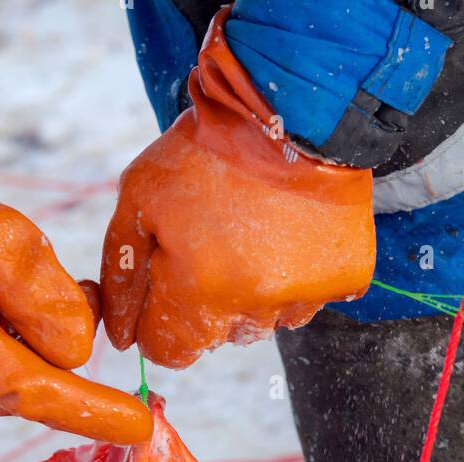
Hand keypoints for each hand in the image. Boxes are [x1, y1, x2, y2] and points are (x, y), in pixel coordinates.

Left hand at [101, 9, 374, 369]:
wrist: (292, 108)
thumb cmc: (206, 151)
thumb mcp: (139, 197)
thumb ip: (122, 272)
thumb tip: (121, 336)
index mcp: (197, 297)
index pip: (167, 352)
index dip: (157, 321)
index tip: (165, 283)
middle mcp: (252, 311)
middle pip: (216, 337)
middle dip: (204, 300)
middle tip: (213, 238)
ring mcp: (302, 299)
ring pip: (264, 320)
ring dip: (252, 290)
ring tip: (253, 231)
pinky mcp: (342, 280)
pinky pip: (309, 297)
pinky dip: (297, 273)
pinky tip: (289, 230)